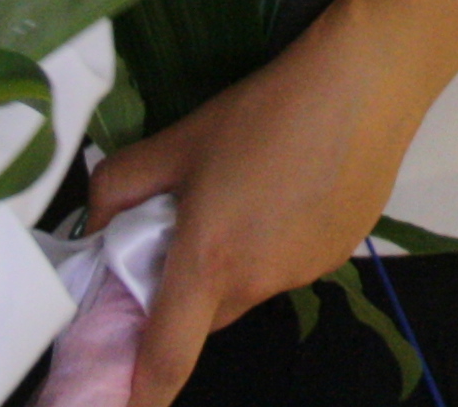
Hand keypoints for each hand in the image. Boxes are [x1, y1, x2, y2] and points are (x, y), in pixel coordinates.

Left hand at [83, 0, 433, 406]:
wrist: (364, 83)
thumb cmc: (263, 111)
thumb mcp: (177, 140)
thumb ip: (118, 188)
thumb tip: (93, 228)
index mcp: (208, 263)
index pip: (166, 358)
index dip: (140, 396)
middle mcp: (257, 283)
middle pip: (205, 315)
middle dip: (186, 291)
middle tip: (185, 230)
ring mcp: (305, 274)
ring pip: (250, 286)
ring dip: (236, 261)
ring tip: (251, 191)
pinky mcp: (340, 255)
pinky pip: (291, 265)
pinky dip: (278, 242)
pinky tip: (292, 187)